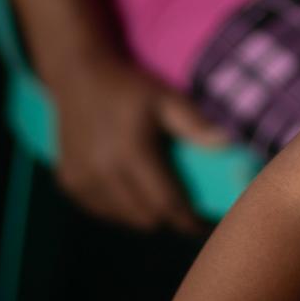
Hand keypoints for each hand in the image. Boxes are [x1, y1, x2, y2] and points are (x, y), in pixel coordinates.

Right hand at [48, 51, 206, 233]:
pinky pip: (103, 211)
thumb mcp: (166, 98)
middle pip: (146, 218)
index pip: (166, 204)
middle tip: (188, 210)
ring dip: (145, 214)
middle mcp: (101, 172)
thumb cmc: (130, 87)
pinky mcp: (69, 182)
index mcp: (130, 153)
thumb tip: (230, 144)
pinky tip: (132, 189)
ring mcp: (80, 180)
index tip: (207, 224)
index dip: (189, 220)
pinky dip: (121, 208)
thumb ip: (195, 125)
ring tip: (161, 198)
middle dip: (170, 218)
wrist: (78, 76)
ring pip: (124, 219)